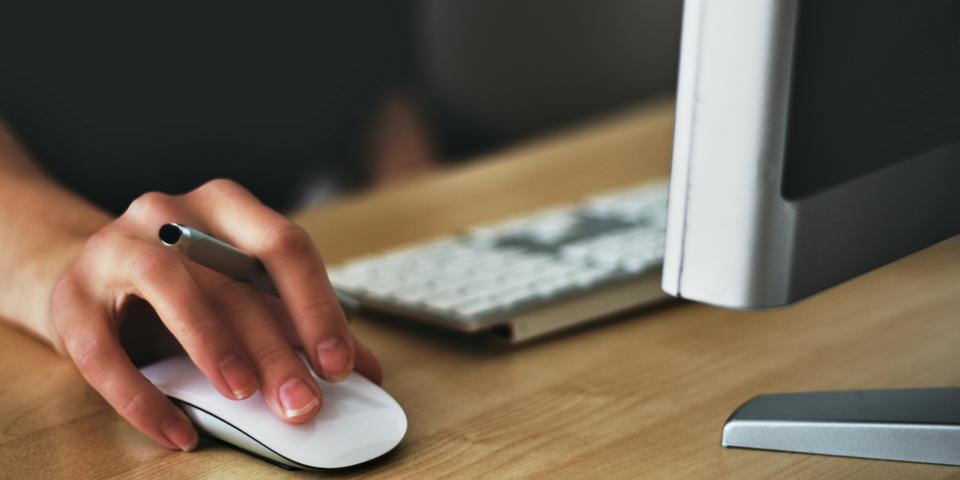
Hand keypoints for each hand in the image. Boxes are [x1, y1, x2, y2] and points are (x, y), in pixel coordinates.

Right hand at [50, 179, 381, 450]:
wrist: (91, 277)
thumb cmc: (183, 286)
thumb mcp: (243, 294)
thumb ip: (299, 325)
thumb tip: (366, 368)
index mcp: (226, 207)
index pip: (284, 245)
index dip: (316, 306)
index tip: (340, 363)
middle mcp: (170, 213)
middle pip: (233, 278)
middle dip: (275, 347)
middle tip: (302, 401)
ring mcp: (114, 248)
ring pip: (169, 287)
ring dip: (213, 344)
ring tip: (244, 394)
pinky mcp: (71, 298)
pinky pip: (103, 351)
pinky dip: (143, 397)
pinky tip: (178, 431)